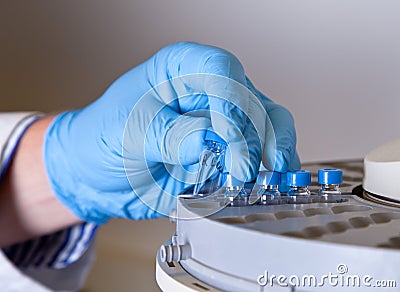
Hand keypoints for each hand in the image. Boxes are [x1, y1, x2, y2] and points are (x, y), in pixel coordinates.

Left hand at [44, 42, 299, 222]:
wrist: (101, 176)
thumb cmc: (106, 139)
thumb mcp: (128, 133)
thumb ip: (168, 135)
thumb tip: (206, 140)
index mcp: (180, 69)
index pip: (220, 69)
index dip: (231, 100)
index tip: (226, 136)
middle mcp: (209, 91)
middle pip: (253, 100)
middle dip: (254, 137)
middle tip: (241, 170)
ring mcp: (223, 123)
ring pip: (269, 126)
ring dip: (271, 155)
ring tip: (257, 181)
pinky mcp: (228, 153)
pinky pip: (262, 158)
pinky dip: (267, 174)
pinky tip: (262, 186)